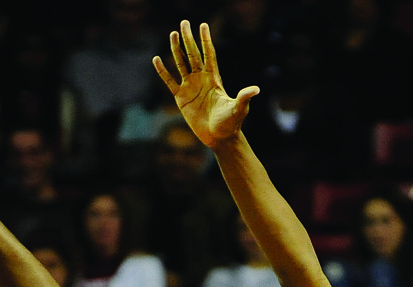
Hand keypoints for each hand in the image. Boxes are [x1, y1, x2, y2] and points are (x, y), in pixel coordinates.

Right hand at [153, 21, 259, 147]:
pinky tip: (156, 59)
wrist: (219, 137)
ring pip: (181, 63)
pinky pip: (169, 81)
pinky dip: (163, 71)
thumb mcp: (239, 109)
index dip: (206, 40)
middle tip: (184, 22)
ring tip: (172, 34)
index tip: (203, 25)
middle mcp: (201, 79)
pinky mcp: (181, 98)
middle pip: (193, 54)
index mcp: (214, 79)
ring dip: (176, 49)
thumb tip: (256, 89)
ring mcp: (190, 87)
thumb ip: (244, 97)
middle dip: (188, 38)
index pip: (209, 55)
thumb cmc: (231, 123)